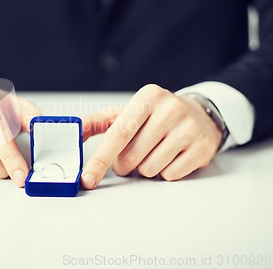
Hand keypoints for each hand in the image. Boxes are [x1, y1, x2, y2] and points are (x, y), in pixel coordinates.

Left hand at [81, 84, 222, 188]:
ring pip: (150, 169)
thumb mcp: (126, 112)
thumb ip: (97, 122)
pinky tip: (170, 156)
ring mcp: (189, 128)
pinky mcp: (202, 148)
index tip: (88, 178)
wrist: (199, 114)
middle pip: (131, 156)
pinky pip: (170, 175)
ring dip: (145, 168)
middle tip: (131, 154)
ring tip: (153, 151)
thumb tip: (73, 132)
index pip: (118, 133)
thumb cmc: (154, 115)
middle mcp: (170, 109)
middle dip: (124, 164)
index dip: (100, 159)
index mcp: (147, 97)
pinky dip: (164, 172)